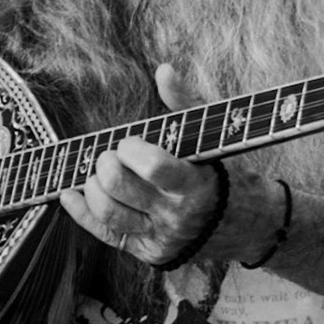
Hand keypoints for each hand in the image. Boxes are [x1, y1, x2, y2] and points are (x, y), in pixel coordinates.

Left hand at [59, 64, 227, 265]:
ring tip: (99, 172)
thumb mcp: (215, 138)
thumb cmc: (228, 173)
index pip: (154, 168)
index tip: (130, 143)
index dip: (133, 150)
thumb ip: (186, 104)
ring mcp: (162, 238)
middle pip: (121, 189)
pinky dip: (81, 212)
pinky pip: (105, 234)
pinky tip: (71, 193)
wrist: (252, 227)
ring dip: (92, 187)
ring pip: (109, 214)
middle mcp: (178, 217)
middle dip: (106, 165)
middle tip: (110, 155)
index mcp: (197, 185)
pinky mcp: (149, 253)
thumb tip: (163, 69)